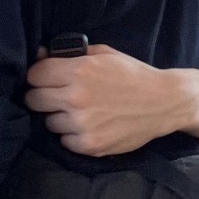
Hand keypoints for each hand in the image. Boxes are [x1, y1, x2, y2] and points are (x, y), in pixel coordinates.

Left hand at [24, 44, 193, 155]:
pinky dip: (73, 135)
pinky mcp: (89, 145)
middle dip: (44, 97)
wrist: (164, 102)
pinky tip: (90, 125)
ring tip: (81, 112)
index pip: (34, 75)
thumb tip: (40, 55)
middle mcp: (76, 97)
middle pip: (34, 100)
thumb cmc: (133, 75)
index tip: (48, 79)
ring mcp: (82, 124)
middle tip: (60, 97)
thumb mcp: (104, 54)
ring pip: (49, 122)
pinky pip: (64, 141)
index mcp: (79, 70)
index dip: (40, 76)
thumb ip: (71, 54)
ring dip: (60, 117)